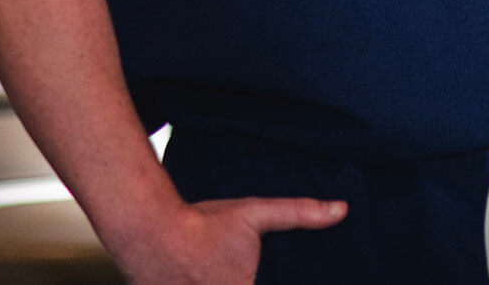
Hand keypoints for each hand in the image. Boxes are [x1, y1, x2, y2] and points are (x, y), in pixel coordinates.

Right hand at [106, 196, 346, 283]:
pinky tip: (199, 277)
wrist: (146, 229)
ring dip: (222, 281)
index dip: (273, 280)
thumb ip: (300, 215)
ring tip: (216, 270)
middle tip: (237, 266)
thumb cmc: (201, 223)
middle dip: (244, 278)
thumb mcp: (255, 214)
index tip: (258, 271)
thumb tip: (342, 210)